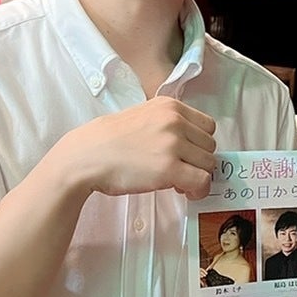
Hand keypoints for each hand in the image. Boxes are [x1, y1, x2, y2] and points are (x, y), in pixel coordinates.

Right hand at [57, 95, 217, 198]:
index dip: (200, 143)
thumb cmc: (109, 141)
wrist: (86, 157)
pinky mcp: (169, 168)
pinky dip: (198, 189)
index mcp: (169, 106)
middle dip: (198, 160)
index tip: (187, 154)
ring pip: (209, 164)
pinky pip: (202, 181)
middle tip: (180, 171)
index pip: (207, 125)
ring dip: (197, 175)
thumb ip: (167, 124)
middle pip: (210, 145)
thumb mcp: (142, 116)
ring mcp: (173, 144)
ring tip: (177, 181)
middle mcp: (174, 121)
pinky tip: (183, 191)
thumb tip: (191, 144)